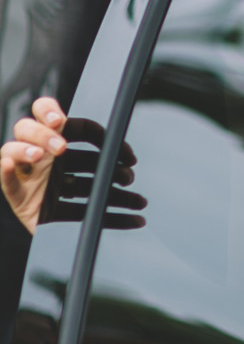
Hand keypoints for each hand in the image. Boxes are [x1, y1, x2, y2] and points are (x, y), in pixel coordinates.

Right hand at [0, 104, 144, 235]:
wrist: (63, 232)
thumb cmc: (83, 198)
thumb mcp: (96, 177)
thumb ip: (109, 162)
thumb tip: (130, 162)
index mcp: (57, 142)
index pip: (48, 115)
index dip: (49, 111)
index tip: (59, 120)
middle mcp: (39, 155)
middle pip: (28, 129)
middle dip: (44, 135)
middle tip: (60, 148)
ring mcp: (26, 175)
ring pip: (15, 151)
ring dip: (25, 150)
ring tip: (36, 156)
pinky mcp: (18, 197)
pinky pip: (7, 182)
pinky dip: (5, 172)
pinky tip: (7, 165)